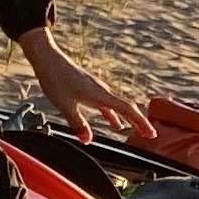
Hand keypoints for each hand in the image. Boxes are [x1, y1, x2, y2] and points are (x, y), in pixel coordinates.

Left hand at [19, 28, 143, 140]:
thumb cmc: (55, 78)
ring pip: (118, 105)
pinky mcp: (90, 89)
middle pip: (127, 107)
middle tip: (150, 134)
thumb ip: (77, 123)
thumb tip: (88, 140)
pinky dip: (114, 115)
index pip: (126, 109)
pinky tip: (114, 123)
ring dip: (128, 118)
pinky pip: (107, 104)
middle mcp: (102, 90)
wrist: (48, 58)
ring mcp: (97, 89)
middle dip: (139, 121)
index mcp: (99, 94)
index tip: (151, 133)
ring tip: (135, 131)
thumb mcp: (64, 105)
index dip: (140, 122)